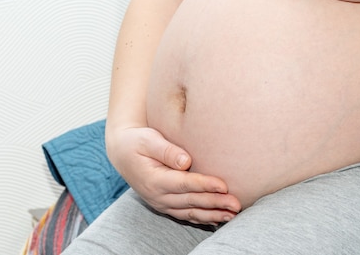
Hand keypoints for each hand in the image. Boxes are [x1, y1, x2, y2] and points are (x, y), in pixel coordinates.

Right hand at [106, 126, 240, 224]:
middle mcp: (157, 196)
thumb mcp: (148, 139)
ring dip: (212, 214)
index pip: (184, 184)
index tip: (223, 185)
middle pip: (191, 201)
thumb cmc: (137, 141)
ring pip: (190, 212)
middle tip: (236, 204)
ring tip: (233, 214)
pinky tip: (218, 219)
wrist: (123, 153)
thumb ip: (166, 150)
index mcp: (154, 179)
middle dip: (215, 203)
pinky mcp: (166, 205)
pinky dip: (202, 218)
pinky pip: (186, 215)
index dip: (204, 185)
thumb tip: (185, 161)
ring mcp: (161, 203)